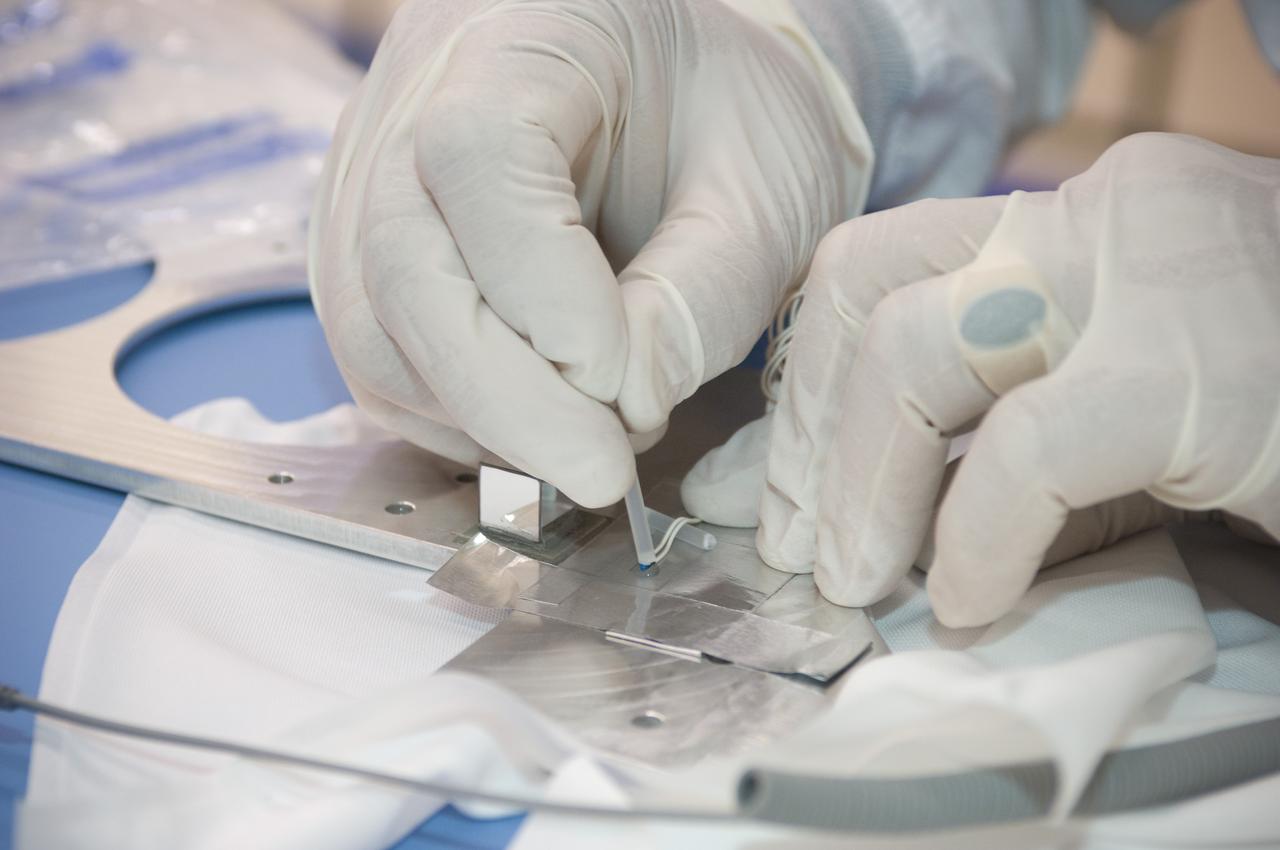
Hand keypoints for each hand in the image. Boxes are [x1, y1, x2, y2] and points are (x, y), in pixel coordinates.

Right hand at [308, 0, 870, 506]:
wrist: (684, 94)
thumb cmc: (730, 119)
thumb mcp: (764, 189)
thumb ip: (703, 295)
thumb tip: (622, 409)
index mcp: (523, 34)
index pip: (477, 157)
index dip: (542, 290)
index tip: (623, 381)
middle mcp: (415, 100)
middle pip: (399, 262)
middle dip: (503, 396)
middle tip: (600, 473)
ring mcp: (374, 181)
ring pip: (376, 330)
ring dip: (485, 416)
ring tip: (590, 442)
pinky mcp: (371, 256)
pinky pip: (385, 362)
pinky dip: (464, 417)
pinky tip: (542, 422)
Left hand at [689, 133, 1279, 625]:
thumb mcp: (1122, 398)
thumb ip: (1002, 429)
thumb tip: (871, 509)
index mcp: (1070, 219)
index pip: (874, 262)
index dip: (806, 378)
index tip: (792, 479)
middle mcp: (1096, 215)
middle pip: (861, 290)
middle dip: (808, 433)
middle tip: (805, 544)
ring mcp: (1145, 274)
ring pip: (912, 352)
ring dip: (860, 487)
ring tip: (861, 581)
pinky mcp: (1194, 368)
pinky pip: (1024, 455)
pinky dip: (974, 540)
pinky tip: (972, 595)